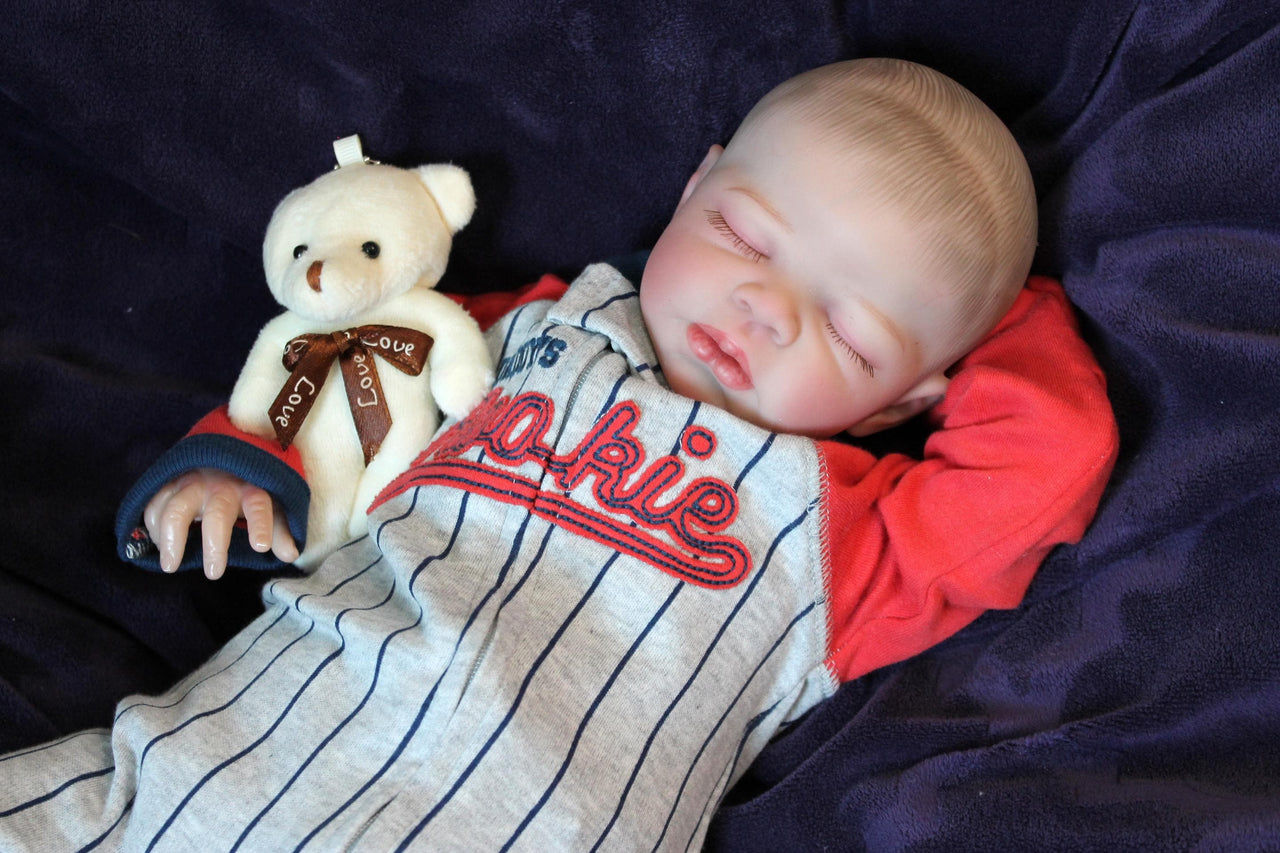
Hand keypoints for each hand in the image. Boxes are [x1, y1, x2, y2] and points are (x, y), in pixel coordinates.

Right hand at [143, 468, 297, 579]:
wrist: (222, 457)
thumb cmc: (250, 489)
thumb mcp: (272, 506)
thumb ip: (280, 531)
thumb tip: (291, 555)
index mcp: (251, 489)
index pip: (259, 505)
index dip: (261, 524)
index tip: (261, 547)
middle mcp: (222, 485)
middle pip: (217, 514)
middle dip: (215, 544)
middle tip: (215, 574)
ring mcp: (193, 482)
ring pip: (177, 508)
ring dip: (171, 538)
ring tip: (170, 566)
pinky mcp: (171, 482)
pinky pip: (156, 503)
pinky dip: (152, 525)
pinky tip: (158, 544)